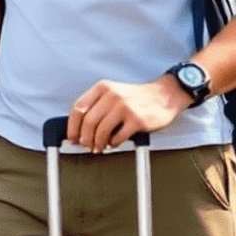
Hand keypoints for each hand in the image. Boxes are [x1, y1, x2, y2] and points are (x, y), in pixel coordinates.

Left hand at [67, 76, 187, 152]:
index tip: (71, 137)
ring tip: (98, 148)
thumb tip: (79, 129)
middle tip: (86, 146)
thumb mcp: (113, 93)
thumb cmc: (136, 98)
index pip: (78, 108)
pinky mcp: (137, 120)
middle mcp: (112, 95)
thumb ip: (97, 106)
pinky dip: (113, 144)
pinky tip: (113, 144)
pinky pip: (118, 137)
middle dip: (84, 138)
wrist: (164, 96)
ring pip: (101, 131)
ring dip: (97, 143)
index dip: (72, 126)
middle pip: (88, 121)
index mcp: (102, 88)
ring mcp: (125, 107)